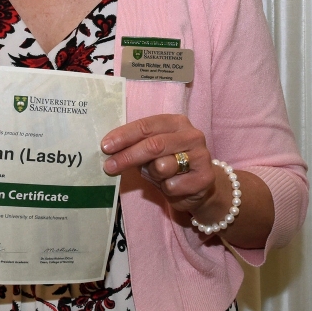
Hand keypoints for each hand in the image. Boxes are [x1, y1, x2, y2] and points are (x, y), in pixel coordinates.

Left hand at [100, 114, 218, 215]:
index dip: (124, 136)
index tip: (105, 146)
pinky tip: (174, 186)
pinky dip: (166, 188)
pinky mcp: (206, 178)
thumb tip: (108, 148)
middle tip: (109, 166)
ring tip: (158, 175)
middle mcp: (191, 135)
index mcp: (175, 122)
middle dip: (127, 156)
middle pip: (153, 145)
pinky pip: (172, 185)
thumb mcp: (151, 151)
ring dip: (152, 174)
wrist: (199, 186)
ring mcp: (201, 155)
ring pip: (162, 166)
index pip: (145, 126)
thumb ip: (135, 146)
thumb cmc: (169, 163)